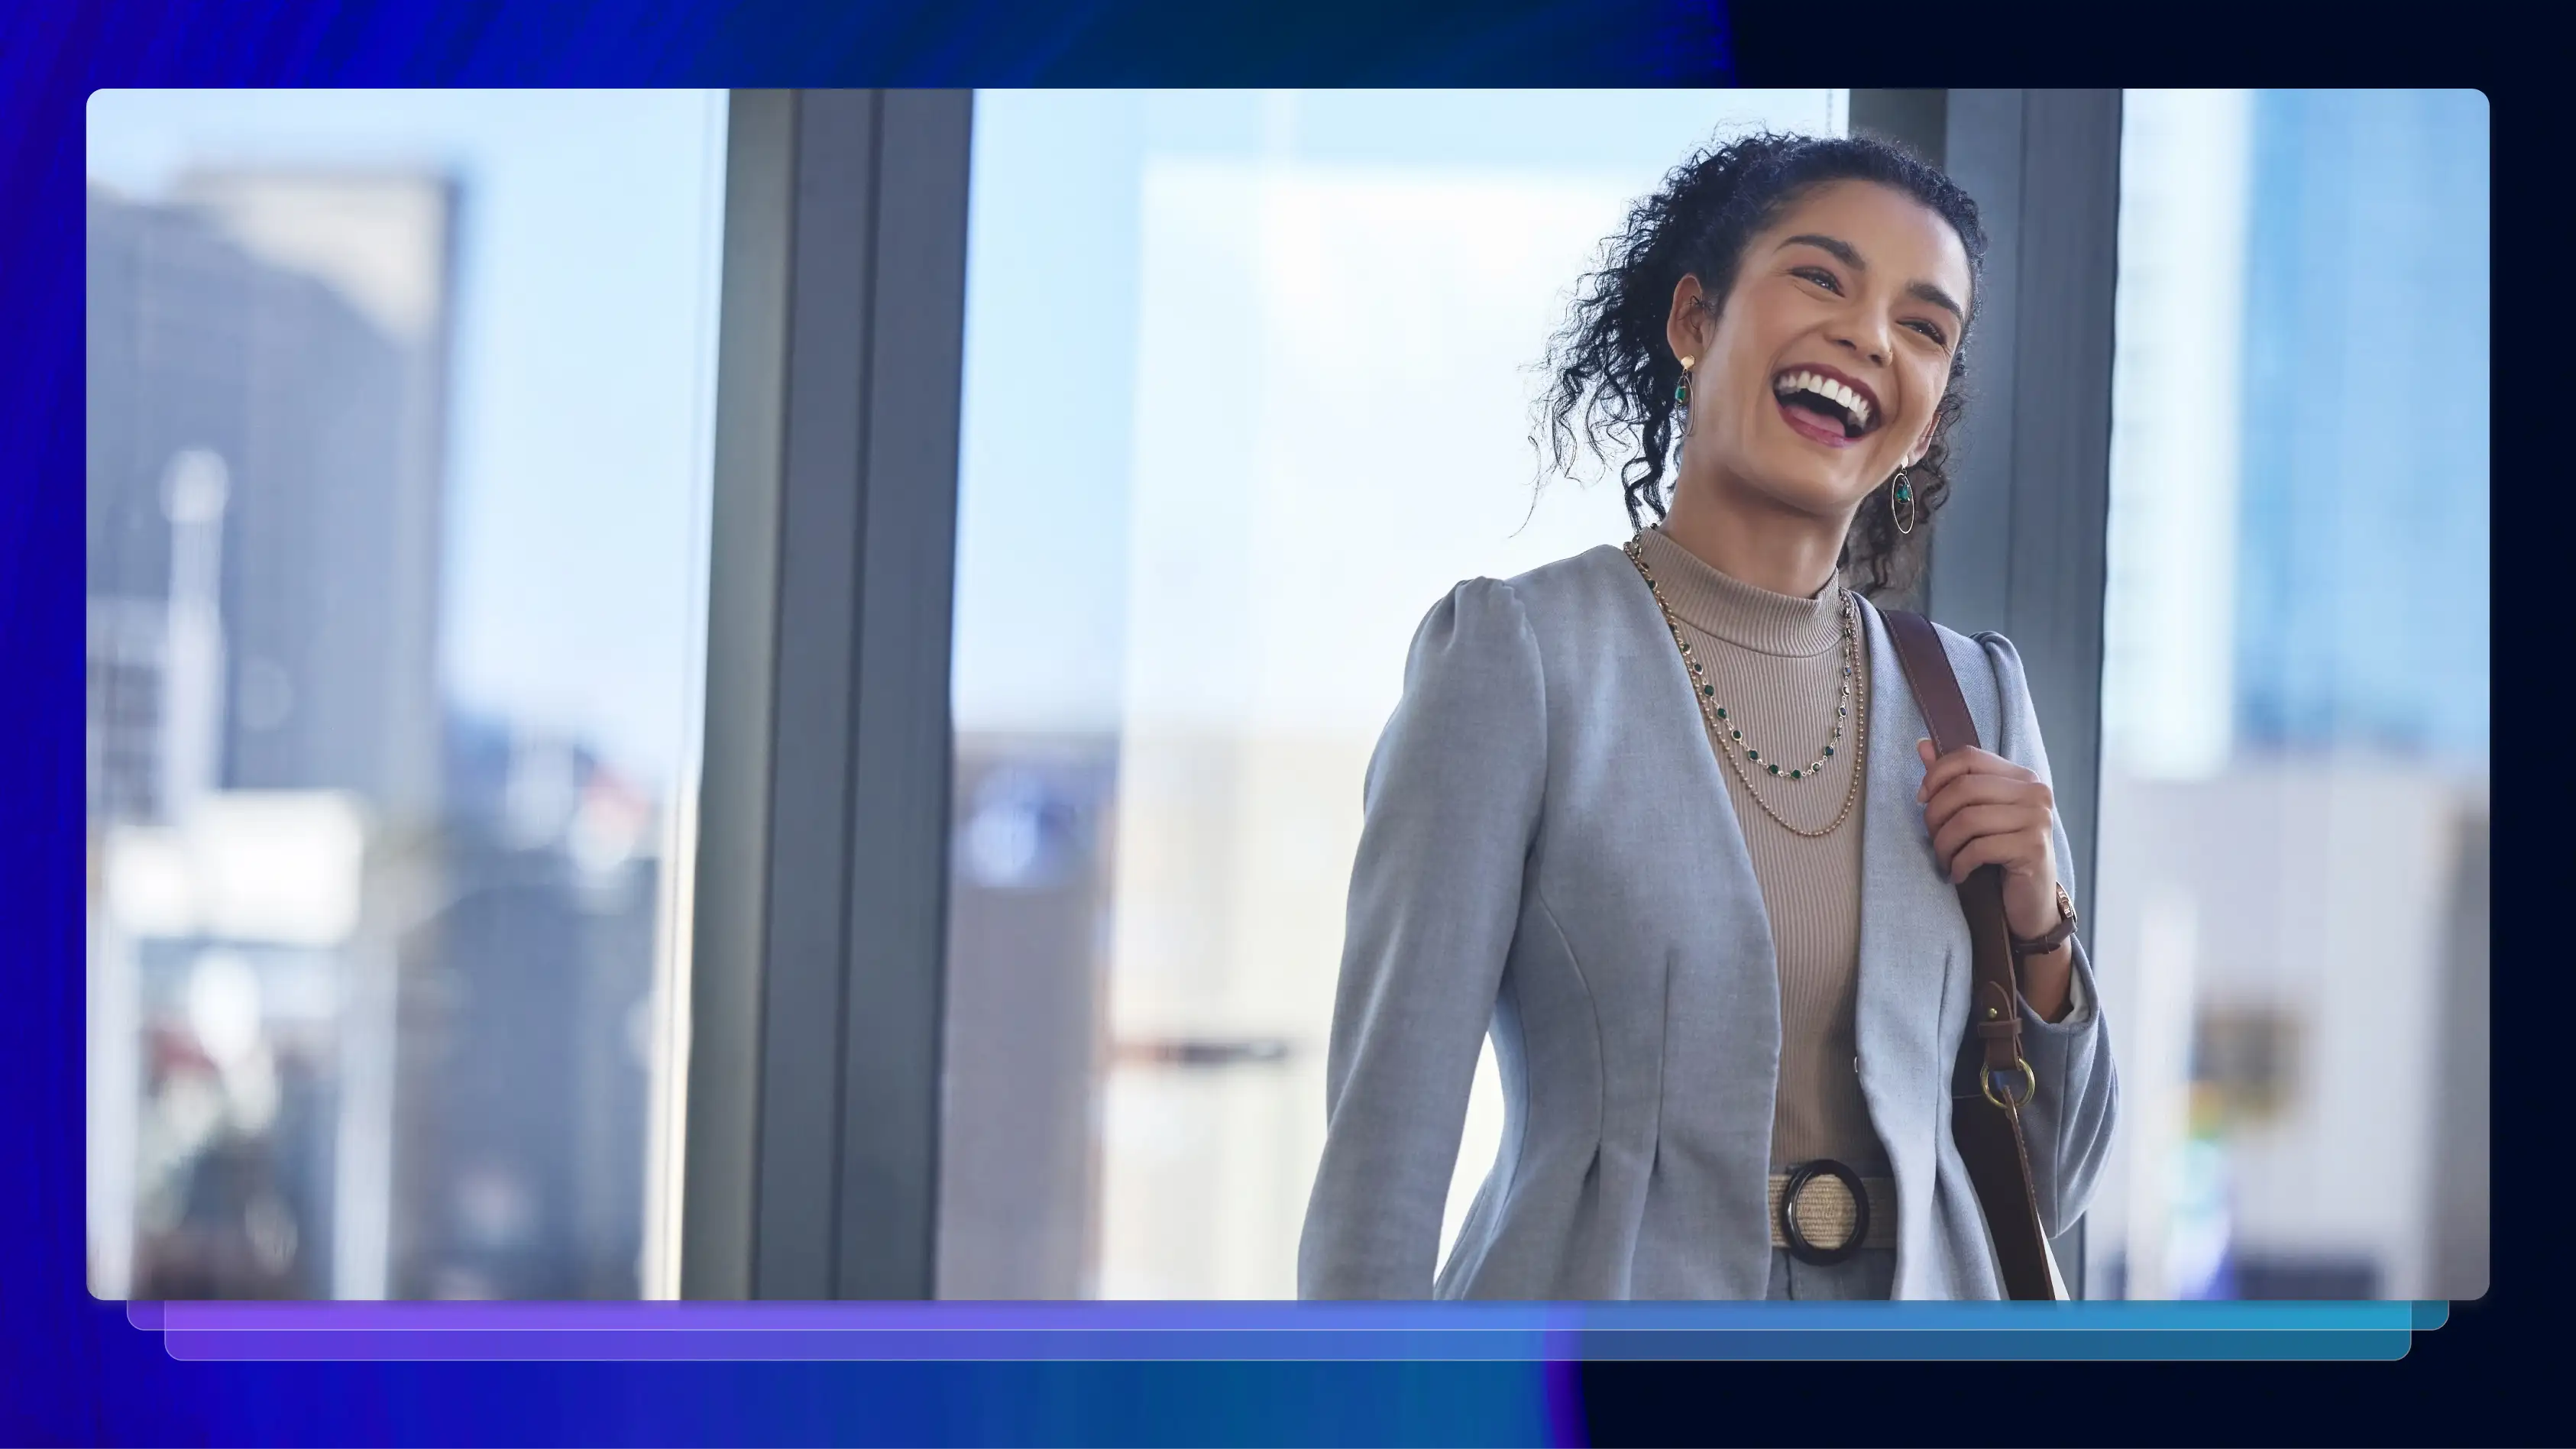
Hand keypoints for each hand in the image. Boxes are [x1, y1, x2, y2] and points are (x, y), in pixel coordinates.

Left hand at [1913, 738, 2061, 939]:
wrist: (2030, 902)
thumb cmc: (1999, 854)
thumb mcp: (1976, 813)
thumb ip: (1952, 779)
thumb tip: (1922, 744)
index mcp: (2022, 777)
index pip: (1969, 757)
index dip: (1936, 775)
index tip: (1922, 799)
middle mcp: (2035, 792)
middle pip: (1964, 788)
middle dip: (1935, 816)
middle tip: (1932, 838)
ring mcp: (2038, 820)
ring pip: (1967, 820)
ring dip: (1944, 844)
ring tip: (1944, 859)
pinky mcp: (2033, 848)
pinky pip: (1979, 848)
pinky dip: (1959, 863)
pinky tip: (1958, 873)